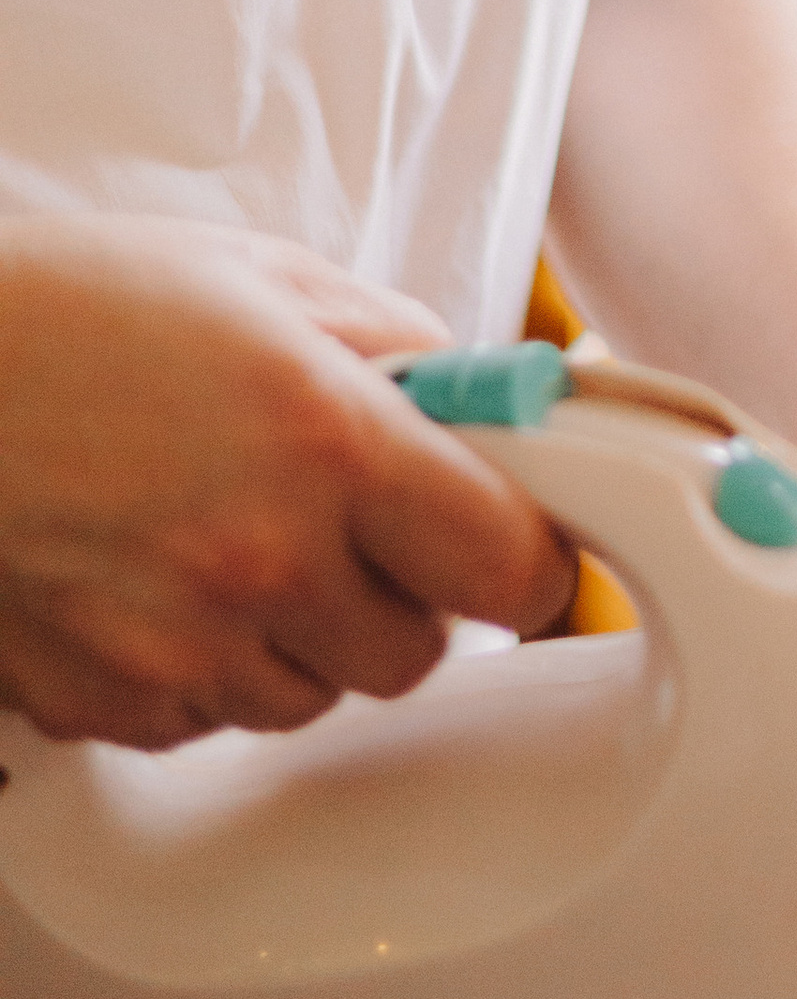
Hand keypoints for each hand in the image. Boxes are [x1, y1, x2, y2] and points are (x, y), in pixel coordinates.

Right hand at [0, 203, 576, 746]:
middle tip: (350, 520)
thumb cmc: (65, 309)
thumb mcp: (261, 278)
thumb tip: (486, 406)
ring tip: (230, 535)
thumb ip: (397, 347)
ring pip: (314, 697)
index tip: (521, 539)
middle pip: (419, 651)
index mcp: (326, 442)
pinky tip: (157, 581)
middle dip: (405, 592)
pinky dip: (203, 669)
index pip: (510, 564)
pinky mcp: (100, 704)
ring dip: (303, 637)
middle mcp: (260, 561)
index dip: (529, 554)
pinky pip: (207, 720)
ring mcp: (175, 647)